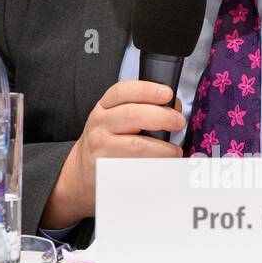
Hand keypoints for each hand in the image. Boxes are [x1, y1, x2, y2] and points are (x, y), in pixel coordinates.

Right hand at [40, 80, 185, 226]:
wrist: (81, 172)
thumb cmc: (106, 142)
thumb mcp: (115, 119)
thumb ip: (140, 108)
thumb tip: (174, 108)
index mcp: (104, 107)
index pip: (123, 91)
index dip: (147, 90)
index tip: (168, 94)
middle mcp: (100, 123)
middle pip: (133, 115)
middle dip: (162, 117)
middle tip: (179, 122)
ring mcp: (101, 147)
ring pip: (137, 145)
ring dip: (163, 148)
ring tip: (174, 151)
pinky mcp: (106, 169)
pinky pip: (136, 167)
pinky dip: (154, 166)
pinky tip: (163, 166)